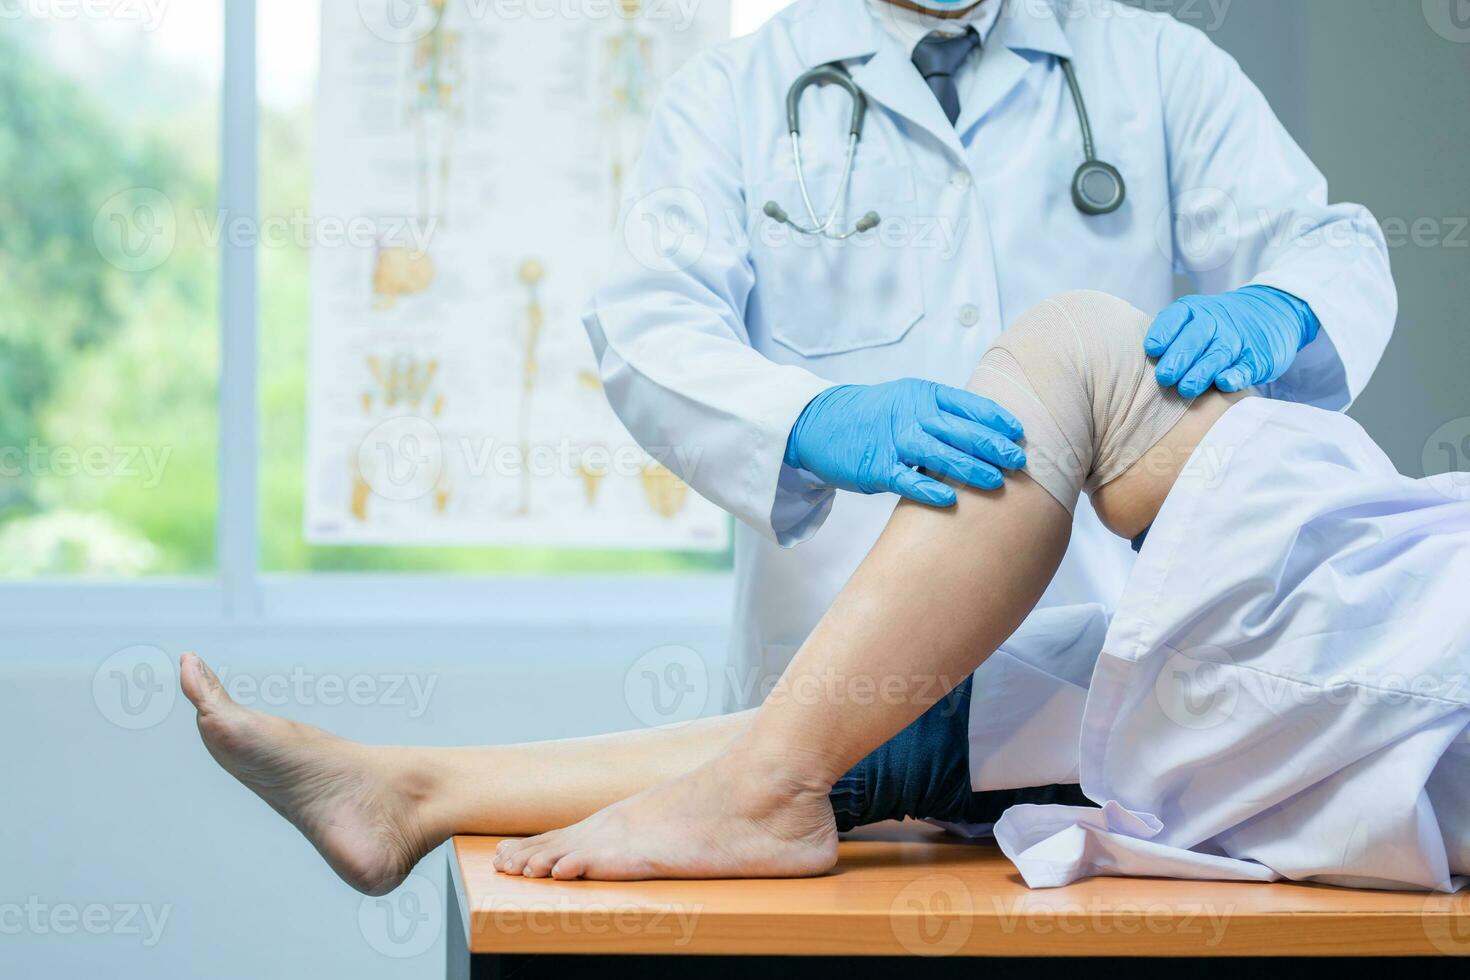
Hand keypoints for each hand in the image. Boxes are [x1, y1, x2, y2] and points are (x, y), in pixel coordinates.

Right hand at [784, 379, 1025, 507]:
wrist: (821, 423)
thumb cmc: (874, 415)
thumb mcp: (909, 400)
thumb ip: (944, 413)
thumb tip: (989, 432)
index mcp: (924, 395)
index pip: (968, 405)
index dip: (996, 420)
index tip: (1019, 434)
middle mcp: (911, 415)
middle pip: (960, 430)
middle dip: (992, 446)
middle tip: (1018, 461)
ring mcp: (893, 441)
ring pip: (939, 454)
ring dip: (970, 468)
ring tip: (995, 482)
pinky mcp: (875, 466)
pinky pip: (906, 479)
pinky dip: (928, 489)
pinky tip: (950, 499)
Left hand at [1145, 286, 1320, 397]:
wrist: (1270, 312)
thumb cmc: (1214, 325)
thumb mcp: (1192, 318)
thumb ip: (1167, 336)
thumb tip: (1132, 362)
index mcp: (1194, 311)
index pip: (1176, 317)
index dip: (1164, 333)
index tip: (1152, 349)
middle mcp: (1216, 322)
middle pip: (1195, 337)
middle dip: (1179, 357)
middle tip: (1165, 377)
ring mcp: (1237, 340)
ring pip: (1218, 354)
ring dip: (1202, 372)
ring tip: (1186, 389)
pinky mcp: (1257, 358)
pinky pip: (1245, 367)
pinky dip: (1236, 375)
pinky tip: (1224, 383)